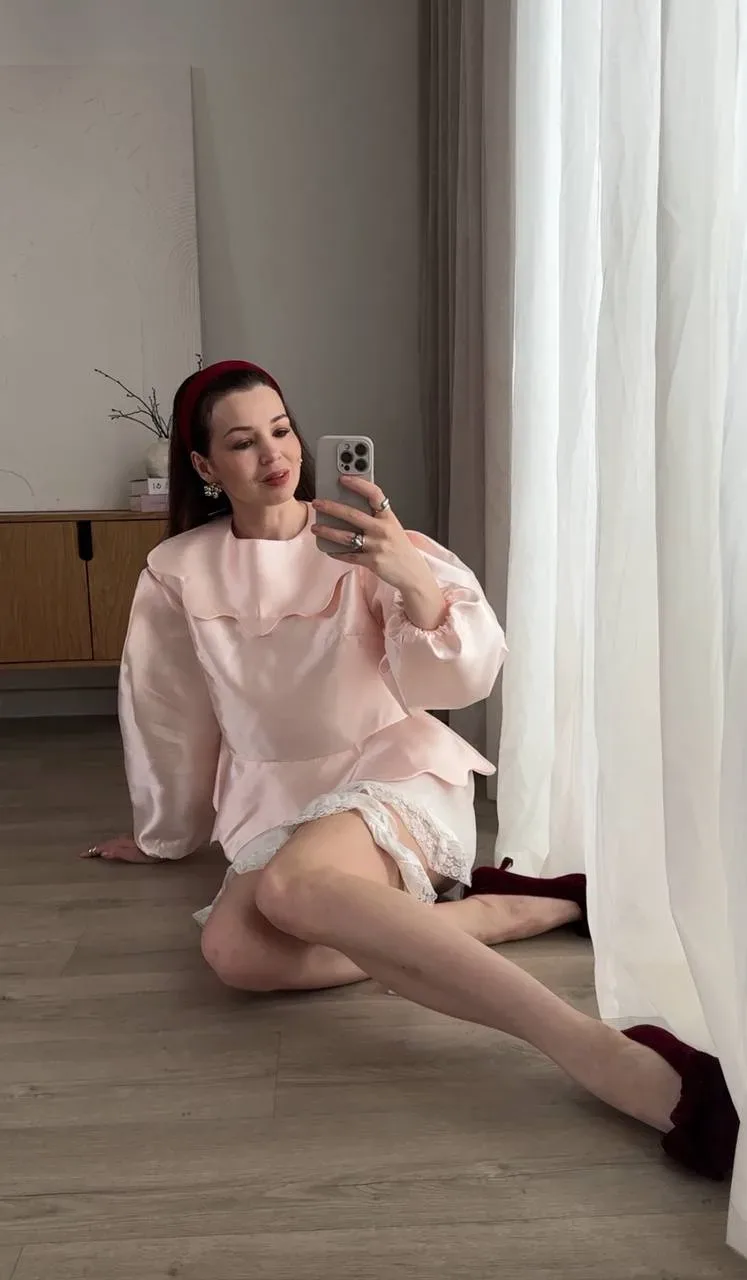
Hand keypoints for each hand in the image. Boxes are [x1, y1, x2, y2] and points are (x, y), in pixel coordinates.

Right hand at [80, 836, 154, 862]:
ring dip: (105, 845)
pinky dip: (113, 843)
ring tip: (98, 850)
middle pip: (107, 843)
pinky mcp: (137, 838)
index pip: (104, 846)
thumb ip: (118, 853)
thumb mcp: (133, 855)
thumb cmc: (150, 851)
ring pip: (114, 840)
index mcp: (121, 843)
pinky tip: (115, 846)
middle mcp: (124, 838)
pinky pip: (120, 840)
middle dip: (97, 847)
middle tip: (88, 853)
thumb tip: (102, 852)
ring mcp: (131, 837)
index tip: (81, 855)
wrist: (166, 841)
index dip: (93, 851)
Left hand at [311, 477, 427, 592]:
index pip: (374, 494)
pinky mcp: (372, 562)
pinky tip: (328, 549)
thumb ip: (376, 517)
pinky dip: (336, 552)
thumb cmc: (400, 548)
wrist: (413, 573)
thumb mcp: (392, 527)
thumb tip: (350, 505)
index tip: (343, 478)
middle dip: (331, 507)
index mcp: (389, 517)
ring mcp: (377, 546)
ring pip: (346, 536)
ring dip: (328, 531)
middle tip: (318, 503)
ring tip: (316, 528)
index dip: (358, 484)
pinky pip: (349, 555)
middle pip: (353, 514)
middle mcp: (383, 530)